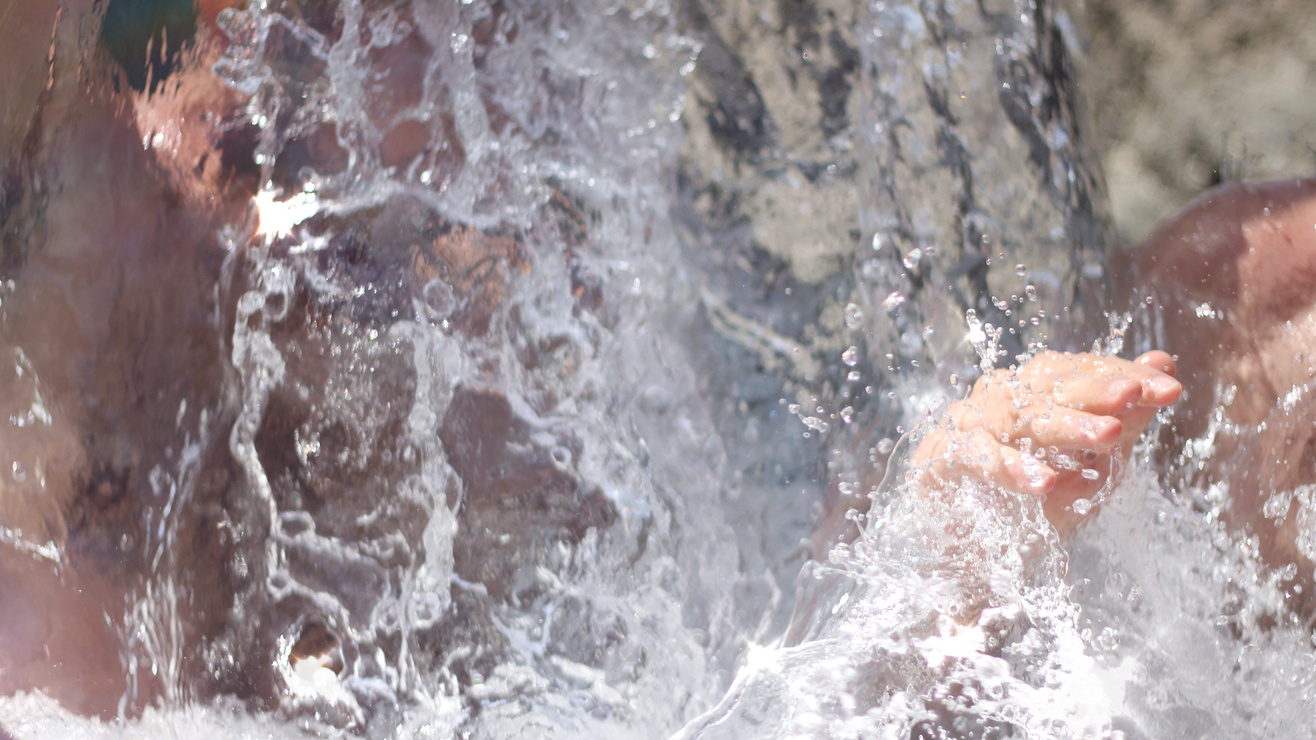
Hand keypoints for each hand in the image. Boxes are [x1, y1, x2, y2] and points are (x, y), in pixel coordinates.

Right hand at [910, 350, 1180, 534]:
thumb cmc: (1034, 507)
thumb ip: (1123, 419)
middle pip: (1050, 383)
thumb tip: (1164, 363)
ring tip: (1107, 436)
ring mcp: (970, 423)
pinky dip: (1009, 466)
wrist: (972, 559)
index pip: (1081, 370)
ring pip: (1017, 413)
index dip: (1124, 374)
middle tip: (1134, 396)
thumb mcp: (1093, 468)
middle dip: (1096, 391)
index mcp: (1038, 392)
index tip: (1170, 388)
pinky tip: (1043, 481)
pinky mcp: (940, 455)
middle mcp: (1002, 397)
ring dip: (1063, 425)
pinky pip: (976, 454)